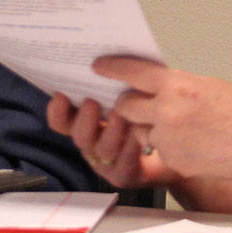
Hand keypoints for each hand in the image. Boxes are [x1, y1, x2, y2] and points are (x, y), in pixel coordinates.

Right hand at [47, 92, 178, 188]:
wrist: (174, 145)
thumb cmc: (148, 112)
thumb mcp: (131, 92)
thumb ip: (115, 79)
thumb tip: (104, 56)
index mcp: (87, 123)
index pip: (62, 121)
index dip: (57, 111)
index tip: (60, 94)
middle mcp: (92, 143)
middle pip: (79, 136)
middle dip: (84, 119)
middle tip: (92, 102)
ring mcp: (107, 162)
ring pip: (102, 149)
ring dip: (110, 130)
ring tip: (121, 114)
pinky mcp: (124, 176)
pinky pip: (123, 164)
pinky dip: (129, 148)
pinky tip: (139, 135)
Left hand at [97, 55, 231, 181]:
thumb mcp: (206, 85)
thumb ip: (176, 86)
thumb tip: (154, 86)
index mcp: (176, 85)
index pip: (133, 72)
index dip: (112, 67)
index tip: (98, 66)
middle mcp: (167, 110)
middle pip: (125, 105)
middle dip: (127, 104)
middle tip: (135, 103)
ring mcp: (168, 138)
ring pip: (141, 130)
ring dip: (150, 127)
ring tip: (180, 127)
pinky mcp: (173, 160)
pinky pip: (159, 150)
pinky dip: (169, 146)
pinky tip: (191, 143)